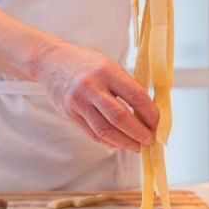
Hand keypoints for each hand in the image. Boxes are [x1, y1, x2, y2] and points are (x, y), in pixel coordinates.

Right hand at [35, 41, 158, 151]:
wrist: (50, 62)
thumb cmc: (84, 62)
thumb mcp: (108, 64)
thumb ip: (126, 85)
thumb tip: (147, 110)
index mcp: (106, 71)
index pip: (135, 96)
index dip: (150, 113)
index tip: (158, 123)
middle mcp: (91, 87)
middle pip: (120, 118)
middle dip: (139, 133)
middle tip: (150, 141)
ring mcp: (79, 103)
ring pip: (106, 130)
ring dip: (125, 143)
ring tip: (137, 147)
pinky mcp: (70, 114)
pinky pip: (93, 134)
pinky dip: (109, 141)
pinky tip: (120, 143)